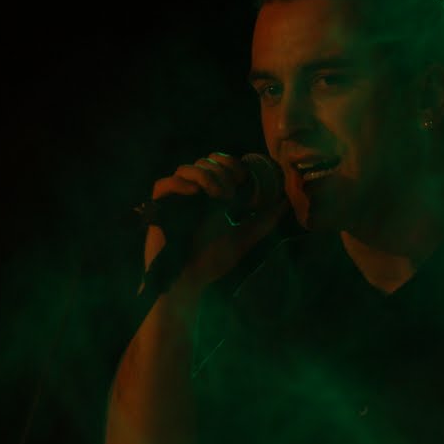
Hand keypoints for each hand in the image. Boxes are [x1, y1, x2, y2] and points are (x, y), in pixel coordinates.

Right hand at [144, 152, 286, 298]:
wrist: (190, 282)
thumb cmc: (214, 262)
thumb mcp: (245, 238)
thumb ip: (264, 221)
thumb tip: (284, 202)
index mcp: (211, 195)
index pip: (218, 163)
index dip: (230, 163)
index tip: (243, 177)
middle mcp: (193, 193)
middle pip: (203, 162)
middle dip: (220, 170)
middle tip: (231, 191)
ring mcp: (175, 200)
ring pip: (185, 169)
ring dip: (205, 175)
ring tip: (218, 195)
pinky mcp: (159, 209)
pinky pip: (163, 184)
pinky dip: (179, 183)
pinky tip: (195, 193)